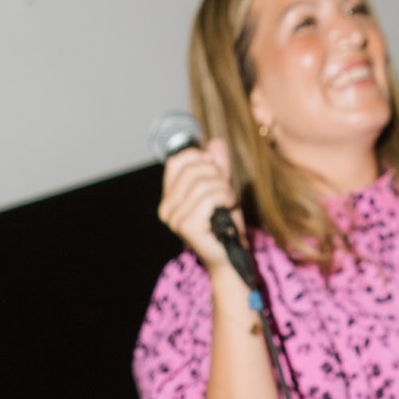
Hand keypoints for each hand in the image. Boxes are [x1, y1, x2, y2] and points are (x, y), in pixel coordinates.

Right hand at [158, 137, 242, 275]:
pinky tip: (229, 205)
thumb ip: (218, 166)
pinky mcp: (187, 227)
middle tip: (225, 189)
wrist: (232, 255)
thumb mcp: (221, 188)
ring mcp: (174, 219)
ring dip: (223, 188)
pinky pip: (208, 198)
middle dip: (216, 174)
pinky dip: (224, 197)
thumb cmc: (225, 225)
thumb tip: (216, 142)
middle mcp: (167, 208)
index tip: (215, 170)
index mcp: (169, 197)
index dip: (199, 158)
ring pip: (202, 184)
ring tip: (229, 200)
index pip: (176, 162)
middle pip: (192, 170)